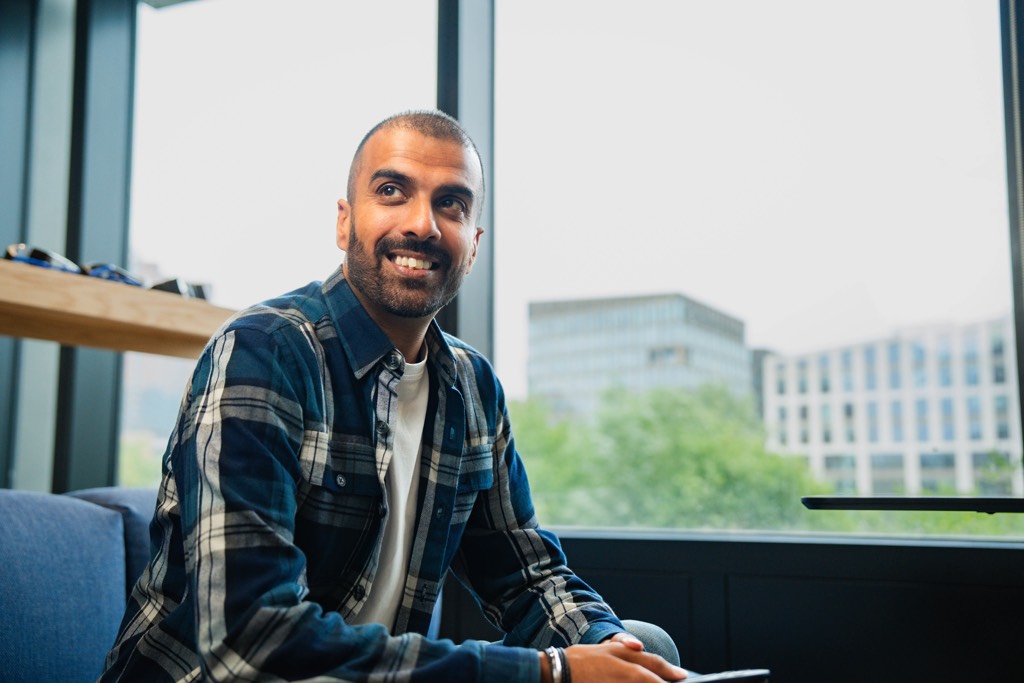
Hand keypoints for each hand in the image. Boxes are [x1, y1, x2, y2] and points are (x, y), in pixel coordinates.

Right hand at [562, 640, 687, 681]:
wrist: (557, 672)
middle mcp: (621, 672)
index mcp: (622, 656)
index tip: (683, 676)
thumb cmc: (583, 660)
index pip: (653, 665)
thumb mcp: (607, 649)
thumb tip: (643, 649)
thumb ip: (628, 650)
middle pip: (650, 680)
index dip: (670, 672)